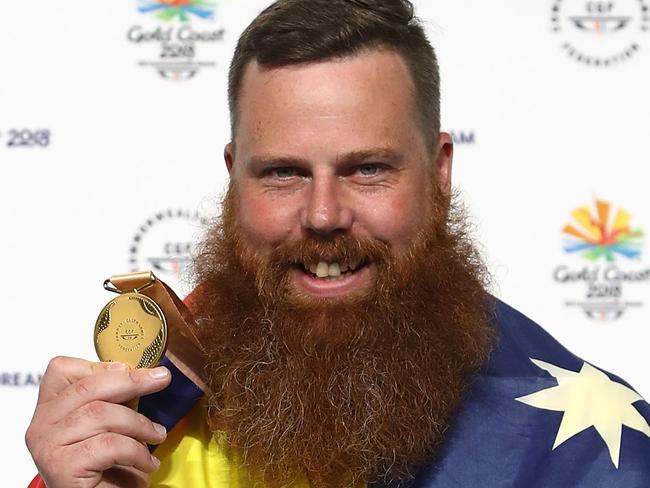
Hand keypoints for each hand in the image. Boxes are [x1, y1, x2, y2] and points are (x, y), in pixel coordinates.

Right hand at [25, 356, 171, 487]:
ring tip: (157, 435)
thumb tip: (145, 372)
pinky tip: (148, 461)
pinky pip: (108, 445)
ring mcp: (47, 446)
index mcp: (50, 409)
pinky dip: (136, 451)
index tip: (131, 368)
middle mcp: (41, 426)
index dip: (99, 365)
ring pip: (100, 414)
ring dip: (139, 423)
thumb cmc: (107, 468)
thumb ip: (118, 399)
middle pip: (87, 387)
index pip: (62, 370)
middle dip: (132, 380)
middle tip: (162, 379)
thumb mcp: (112, 424)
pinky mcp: (61, 468)